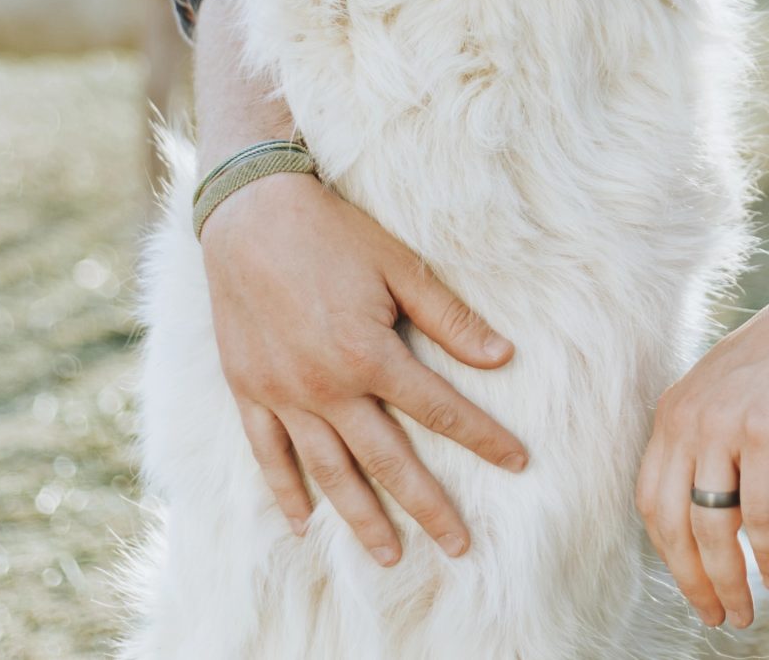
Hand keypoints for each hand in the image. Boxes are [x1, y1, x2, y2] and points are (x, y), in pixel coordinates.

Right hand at [202, 172, 527, 562]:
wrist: (249, 212)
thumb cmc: (331, 231)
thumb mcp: (399, 265)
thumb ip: (449, 318)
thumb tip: (503, 357)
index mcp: (368, 353)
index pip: (440, 411)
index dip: (484, 438)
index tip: (520, 463)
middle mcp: (326, 386)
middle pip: (387, 460)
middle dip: (429, 506)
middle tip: (460, 547)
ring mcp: (282, 393)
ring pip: (329, 471)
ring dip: (361, 518)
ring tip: (391, 556)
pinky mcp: (248, 389)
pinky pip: (268, 454)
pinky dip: (286, 491)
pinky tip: (304, 524)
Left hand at [634, 265, 768, 628]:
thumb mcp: (735, 394)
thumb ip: (714, 443)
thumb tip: (716, 515)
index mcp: (673, 410)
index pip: (651, 498)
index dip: (667, 551)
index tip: (690, 582)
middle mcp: (687, 418)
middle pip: (671, 521)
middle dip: (691, 578)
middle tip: (714, 615)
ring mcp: (723, 425)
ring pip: (712, 527)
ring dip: (727, 580)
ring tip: (744, 611)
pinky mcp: (765, 434)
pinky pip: (760, 514)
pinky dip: (766, 554)